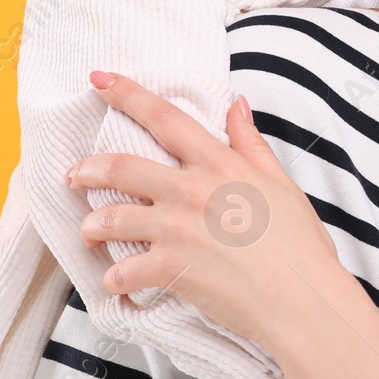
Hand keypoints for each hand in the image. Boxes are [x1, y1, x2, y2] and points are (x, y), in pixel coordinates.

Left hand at [68, 72, 342, 347]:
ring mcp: (178, 229)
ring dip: (92, 226)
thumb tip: (236, 105)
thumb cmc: (300, 245)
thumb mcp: (281, 182)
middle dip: (89, 168)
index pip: (165, 117)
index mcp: (219, 164)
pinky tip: (115, 283)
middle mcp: (192, 190)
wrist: (303, 299)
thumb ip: (251, 143)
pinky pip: (123, 271)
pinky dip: (114, 279)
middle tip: (75, 174)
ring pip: (111, 218)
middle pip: (122, 167)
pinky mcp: (171, 268)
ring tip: (88, 232)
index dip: (127, 93)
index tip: (99, 79)